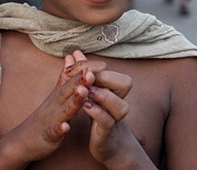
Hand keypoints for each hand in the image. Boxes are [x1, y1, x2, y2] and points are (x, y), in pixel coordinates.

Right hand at [3, 67, 94, 162]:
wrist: (23, 140)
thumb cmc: (45, 117)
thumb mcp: (55, 95)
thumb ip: (65, 77)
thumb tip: (70, 56)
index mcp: (60, 95)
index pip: (74, 81)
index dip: (85, 72)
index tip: (99, 64)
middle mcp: (56, 104)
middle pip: (68, 91)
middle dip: (80, 81)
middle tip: (91, 72)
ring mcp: (51, 120)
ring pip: (64, 110)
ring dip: (73, 100)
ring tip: (82, 91)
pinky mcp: (47, 136)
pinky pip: (53, 132)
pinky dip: (59, 129)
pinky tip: (65, 127)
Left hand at [59, 50, 144, 167]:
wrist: (107, 145)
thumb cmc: (99, 115)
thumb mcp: (90, 91)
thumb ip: (83, 72)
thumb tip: (75, 52)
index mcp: (115, 90)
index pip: (112, 71)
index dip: (92, 66)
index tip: (72, 67)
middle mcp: (119, 102)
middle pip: (125, 83)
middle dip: (104, 77)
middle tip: (85, 76)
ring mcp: (115, 118)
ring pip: (121, 105)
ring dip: (104, 96)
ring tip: (87, 91)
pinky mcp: (107, 133)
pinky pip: (107, 122)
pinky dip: (97, 113)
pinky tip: (85, 106)